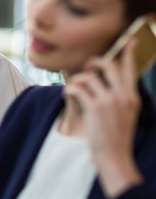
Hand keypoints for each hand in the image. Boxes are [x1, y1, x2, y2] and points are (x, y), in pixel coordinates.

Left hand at [63, 38, 142, 197]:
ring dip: (77, 80)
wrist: (114, 157)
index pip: (130, 69)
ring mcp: (109, 101)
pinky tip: (67, 95)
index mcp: (132, 97)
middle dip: (93, 62)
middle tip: (86, 67)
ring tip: (73, 89)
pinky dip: (69, 90)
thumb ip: (121, 98)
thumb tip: (106, 82)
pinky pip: (77, 89)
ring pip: (88, 77)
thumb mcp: (126, 115)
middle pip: (107, 66)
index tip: (128, 40)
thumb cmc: (116, 137)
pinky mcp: (94, 107)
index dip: (128, 53)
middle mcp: (122, 96)